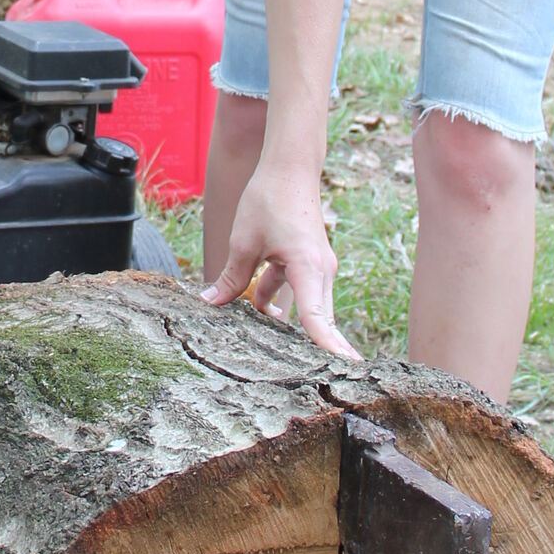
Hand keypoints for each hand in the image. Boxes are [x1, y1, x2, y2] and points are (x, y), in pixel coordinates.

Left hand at [203, 162, 360, 360]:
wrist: (289, 168)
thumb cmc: (269, 200)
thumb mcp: (243, 242)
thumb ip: (232, 278)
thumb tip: (210, 303)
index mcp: (308, 268)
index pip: (317, 318)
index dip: (327, 348)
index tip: (343, 372)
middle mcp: (321, 271)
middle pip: (320, 320)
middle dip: (322, 350)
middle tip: (328, 384)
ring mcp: (318, 267)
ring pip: (309, 307)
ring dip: (294, 327)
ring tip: (284, 360)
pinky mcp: (310, 263)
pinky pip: (299, 292)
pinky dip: (282, 302)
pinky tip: (260, 312)